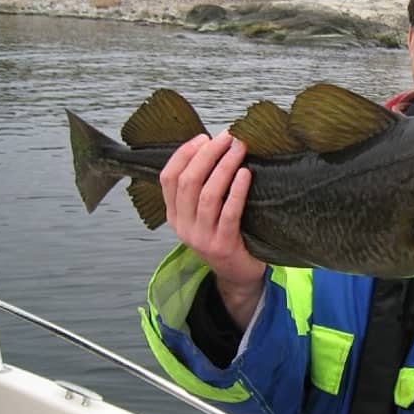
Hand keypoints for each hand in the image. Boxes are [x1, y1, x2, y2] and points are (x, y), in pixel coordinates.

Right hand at [160, 130, 265, 325]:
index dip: (184, 154)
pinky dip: (237, 191)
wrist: (237, 275)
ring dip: (224, 167)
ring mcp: (201, 238)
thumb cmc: (224, 235)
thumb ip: (202, 188)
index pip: (168, 178)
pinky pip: (229, 213)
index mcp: (174, 215)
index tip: (203, 137)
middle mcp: (183, 226)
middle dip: (208, 155)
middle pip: (188, 182)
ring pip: (208, 195)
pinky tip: (246, 174)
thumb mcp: (203, 214)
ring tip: (239, 149)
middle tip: (227, 137)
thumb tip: (213, 146)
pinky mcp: (223, 245)